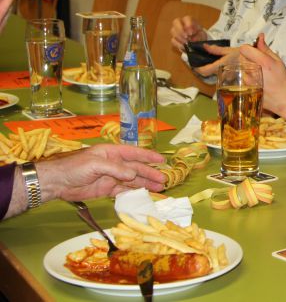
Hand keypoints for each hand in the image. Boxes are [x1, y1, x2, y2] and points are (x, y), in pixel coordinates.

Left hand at [37, 144, 166, 201]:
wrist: (57, 183)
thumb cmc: (74, 167)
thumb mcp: (95, 164)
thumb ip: (115, 168)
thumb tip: (133, 175)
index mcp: (112, 153)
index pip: (134, 154)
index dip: (149, 157)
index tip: (162, 160)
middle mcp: (115, 164)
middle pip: (136, 169)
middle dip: (151, 173)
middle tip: (164, 179)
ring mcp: (112, 178)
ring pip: (133, 181)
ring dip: (146, 184)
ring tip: (159, 188)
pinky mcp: (107, 190)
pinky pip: (124, 191)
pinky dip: (134, 193)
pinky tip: (144, 195)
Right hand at [170, 16, 205, 50]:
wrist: (197, 42)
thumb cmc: (199, 35)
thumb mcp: (202, 35)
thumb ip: (199, 36)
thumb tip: (193, 39)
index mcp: (189, 20)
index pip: (187, 18)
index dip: (188, 25)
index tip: (191, 33)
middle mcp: (180, 23)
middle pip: (176, 22)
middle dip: (181, 30)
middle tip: (186, 37)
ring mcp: (176, 30)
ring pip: (173, 31)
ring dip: (180, 37)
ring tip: (187, 43)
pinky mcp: (174, 38)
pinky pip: (173, 40)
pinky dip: (178, 44)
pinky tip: (184, 47)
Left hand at [194, 44, 239, 76]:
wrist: (254, 61)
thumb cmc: (241, 54)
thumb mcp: (229, 50)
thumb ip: (216, 49)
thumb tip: (204, 46)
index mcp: (221, 65)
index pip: (205, 71)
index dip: (198, 69)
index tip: (195, 64)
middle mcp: (223, 74)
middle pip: (208, 74)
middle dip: (204, 69)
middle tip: (202, 62)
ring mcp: (227, 78)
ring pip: (214, 76)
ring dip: (211, 71)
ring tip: (212, 64)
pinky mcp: (230, 79)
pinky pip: (220, 77)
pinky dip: (218, 72)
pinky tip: (220, 67)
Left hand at [240, 35, 285, 115]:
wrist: (284, 99)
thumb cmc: (283, 79)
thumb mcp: (278, 61)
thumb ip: (266, 49)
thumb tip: (259, 37)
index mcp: (264, 62)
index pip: (244, 49)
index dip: (248, 48)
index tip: (254, 52)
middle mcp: (254, 71)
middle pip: (240, 57)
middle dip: (246, 57)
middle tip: (256, 62)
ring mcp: (248, 82)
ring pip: (239, 68)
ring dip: (245, 67)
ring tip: (256, 72)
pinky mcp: (245, 89)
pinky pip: (240, 78)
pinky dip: (245, 77)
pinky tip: (255, 80)